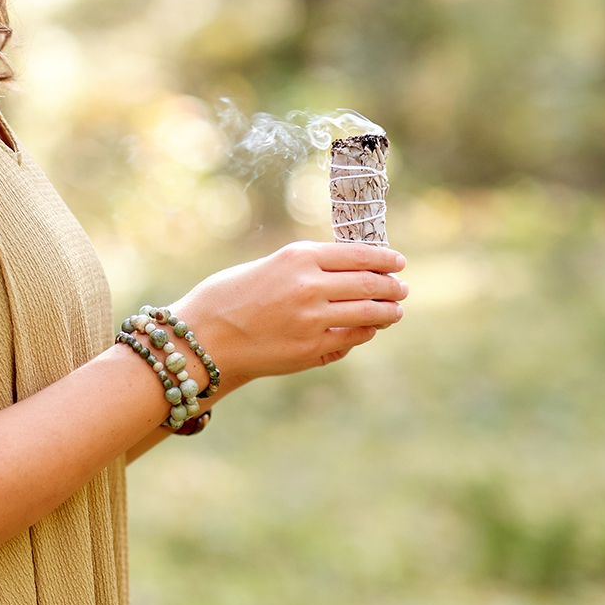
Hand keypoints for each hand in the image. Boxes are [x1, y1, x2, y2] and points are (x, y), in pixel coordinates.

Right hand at [170, 241, 406, 388]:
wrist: (203, 337)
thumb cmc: (229, 297)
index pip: (360, 254)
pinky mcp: (311, 350)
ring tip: (394, 311)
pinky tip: (366, 329)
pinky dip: (365, 332)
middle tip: (401, 288)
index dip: (386, 259)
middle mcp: (310, 286)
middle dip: (392, 287)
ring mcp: (313, 321)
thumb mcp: (269, 266)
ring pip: (370, 314)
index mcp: (298, 257)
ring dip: (388, 312)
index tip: (398, 262)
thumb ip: (306, 268)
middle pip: (371, 284)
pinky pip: (353, 338)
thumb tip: (350, 273)